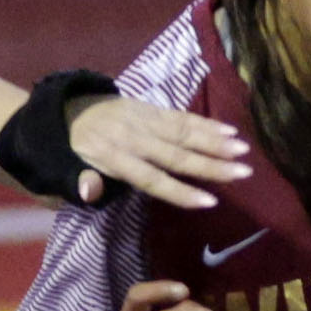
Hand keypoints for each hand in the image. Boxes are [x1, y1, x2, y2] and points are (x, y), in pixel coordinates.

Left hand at [65, 95, 250, 209]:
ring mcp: (143, 119)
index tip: (209, 202)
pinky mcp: (151, 107)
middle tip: (242, 174)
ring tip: (243, 151)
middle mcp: (132, 137)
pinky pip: (181, 116)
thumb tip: (89, 191)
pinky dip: (206, 123)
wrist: (66, 109)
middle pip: (175, 154)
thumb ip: (82, 182)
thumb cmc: (73, 153)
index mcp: (111, 158)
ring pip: (183, 131)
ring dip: (215, 141)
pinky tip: (229, 130)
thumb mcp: (66, 172)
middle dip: (211, 165)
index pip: (151, 178)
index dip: (180, 192)